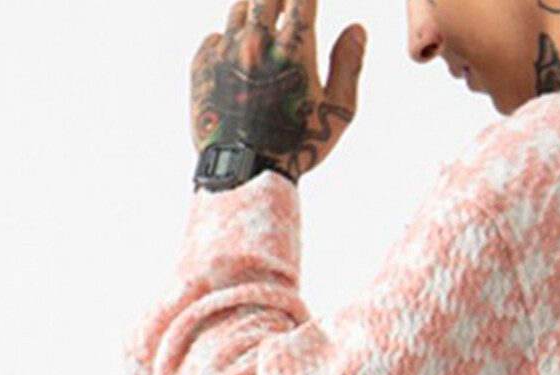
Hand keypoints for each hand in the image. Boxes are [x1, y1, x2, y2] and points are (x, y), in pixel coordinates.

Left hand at [190, 2, 366, 180]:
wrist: (246, 172)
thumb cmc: (299, 145)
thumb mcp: (337, 111)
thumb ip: (348, 65)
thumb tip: (357, 27)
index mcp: (294, 48)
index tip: (308, 2)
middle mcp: (257, 41)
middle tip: (287, 6)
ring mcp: (226, 50)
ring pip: (240, 9)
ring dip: (256, 12)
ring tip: (266, 31)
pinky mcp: (202, 63)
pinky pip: (216, 36)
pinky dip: (230, 40)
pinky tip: (241, 58)